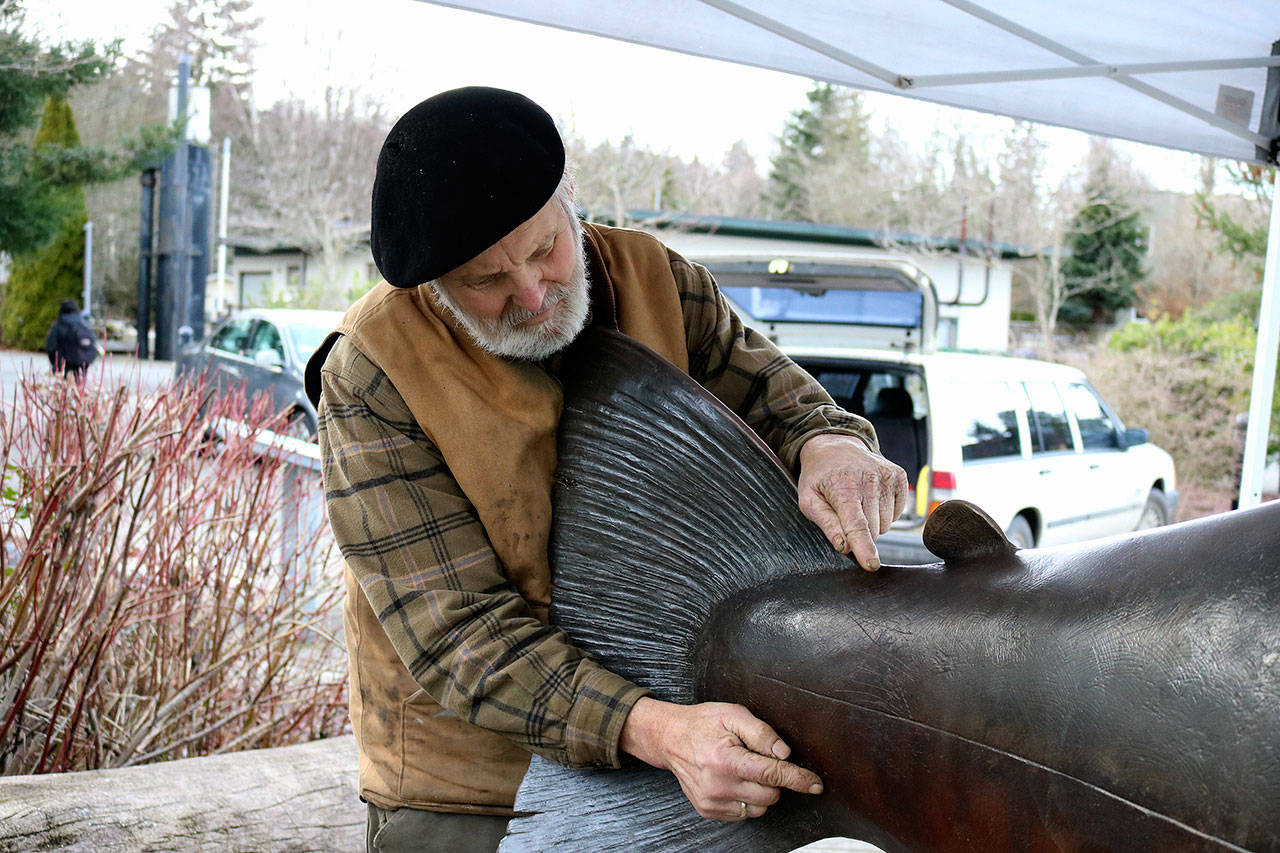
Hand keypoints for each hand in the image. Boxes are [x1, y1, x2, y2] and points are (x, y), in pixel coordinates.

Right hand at [619, 697, 822, 820]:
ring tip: (744, 769)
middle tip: (758, 759)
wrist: (669, 738)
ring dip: (761, 791)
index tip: (816, 784)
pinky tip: (734, 780)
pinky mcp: (708, 811)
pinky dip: (746, 799)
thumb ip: (761, 733)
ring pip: (759, 808)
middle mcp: (718, 785)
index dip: (798, 779)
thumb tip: (785, 753)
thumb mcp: (733, 715)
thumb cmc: (703, 723)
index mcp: (726, 760)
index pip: (772, 774)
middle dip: (774, 779)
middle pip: (770, 794)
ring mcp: (712, 802)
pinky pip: (743, 813)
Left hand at [797, 433, 908, 570]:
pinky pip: (897, 514)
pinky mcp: (899, 476)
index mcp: (844, 487)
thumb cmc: (819, 477)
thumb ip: (826, 524)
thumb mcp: (809, 500)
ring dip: (872, 523)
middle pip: (873, 530)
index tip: (871, 565)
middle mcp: (869, 480)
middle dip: (859, 533)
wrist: (836, 446)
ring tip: (857, 503)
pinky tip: (870, 498)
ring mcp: (887, 476)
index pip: (856, 525)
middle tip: (845, 513)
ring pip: (886, 525)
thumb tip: (844, 547)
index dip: (863, 548)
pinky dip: (884, 513)